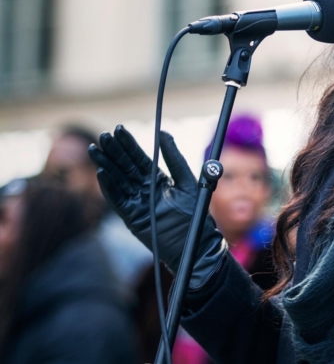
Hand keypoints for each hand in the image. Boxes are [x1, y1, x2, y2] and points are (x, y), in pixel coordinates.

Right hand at [88, 125, 225, 289]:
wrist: (196, 245)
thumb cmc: (196, 215)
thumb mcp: (186, 182)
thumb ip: (174, 158)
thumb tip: (163, 133)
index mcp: (158, 180)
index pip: (140, 158)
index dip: (129, 144)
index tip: (119, 129)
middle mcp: (144, 190)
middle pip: (126, 167)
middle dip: (114, 151)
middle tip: (103, 136)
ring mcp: (137, 204)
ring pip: (118, 181)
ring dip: (106, 165)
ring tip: (94, 150)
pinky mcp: (132, 218)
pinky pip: (118, 201)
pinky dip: (109, 188)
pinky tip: (101, 173)